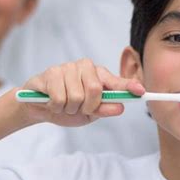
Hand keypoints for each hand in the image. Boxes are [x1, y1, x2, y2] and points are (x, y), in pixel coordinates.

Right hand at [19, 59, 144, 126]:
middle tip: (78, 108)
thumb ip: (104, 109)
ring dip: (69, 108)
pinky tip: (52, 102)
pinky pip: (59, 97)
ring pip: (76, 96)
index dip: (128, 87)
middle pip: (95, 90)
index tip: (141, 92)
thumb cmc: (68, 107)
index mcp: (98, 75)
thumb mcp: (89, 113)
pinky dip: (56, 107)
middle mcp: (85, 67)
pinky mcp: (51, 73)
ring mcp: (68, 68)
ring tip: (64, 104)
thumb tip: (120, 107)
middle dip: (87, 107)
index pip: (116, 81)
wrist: (39, 108)